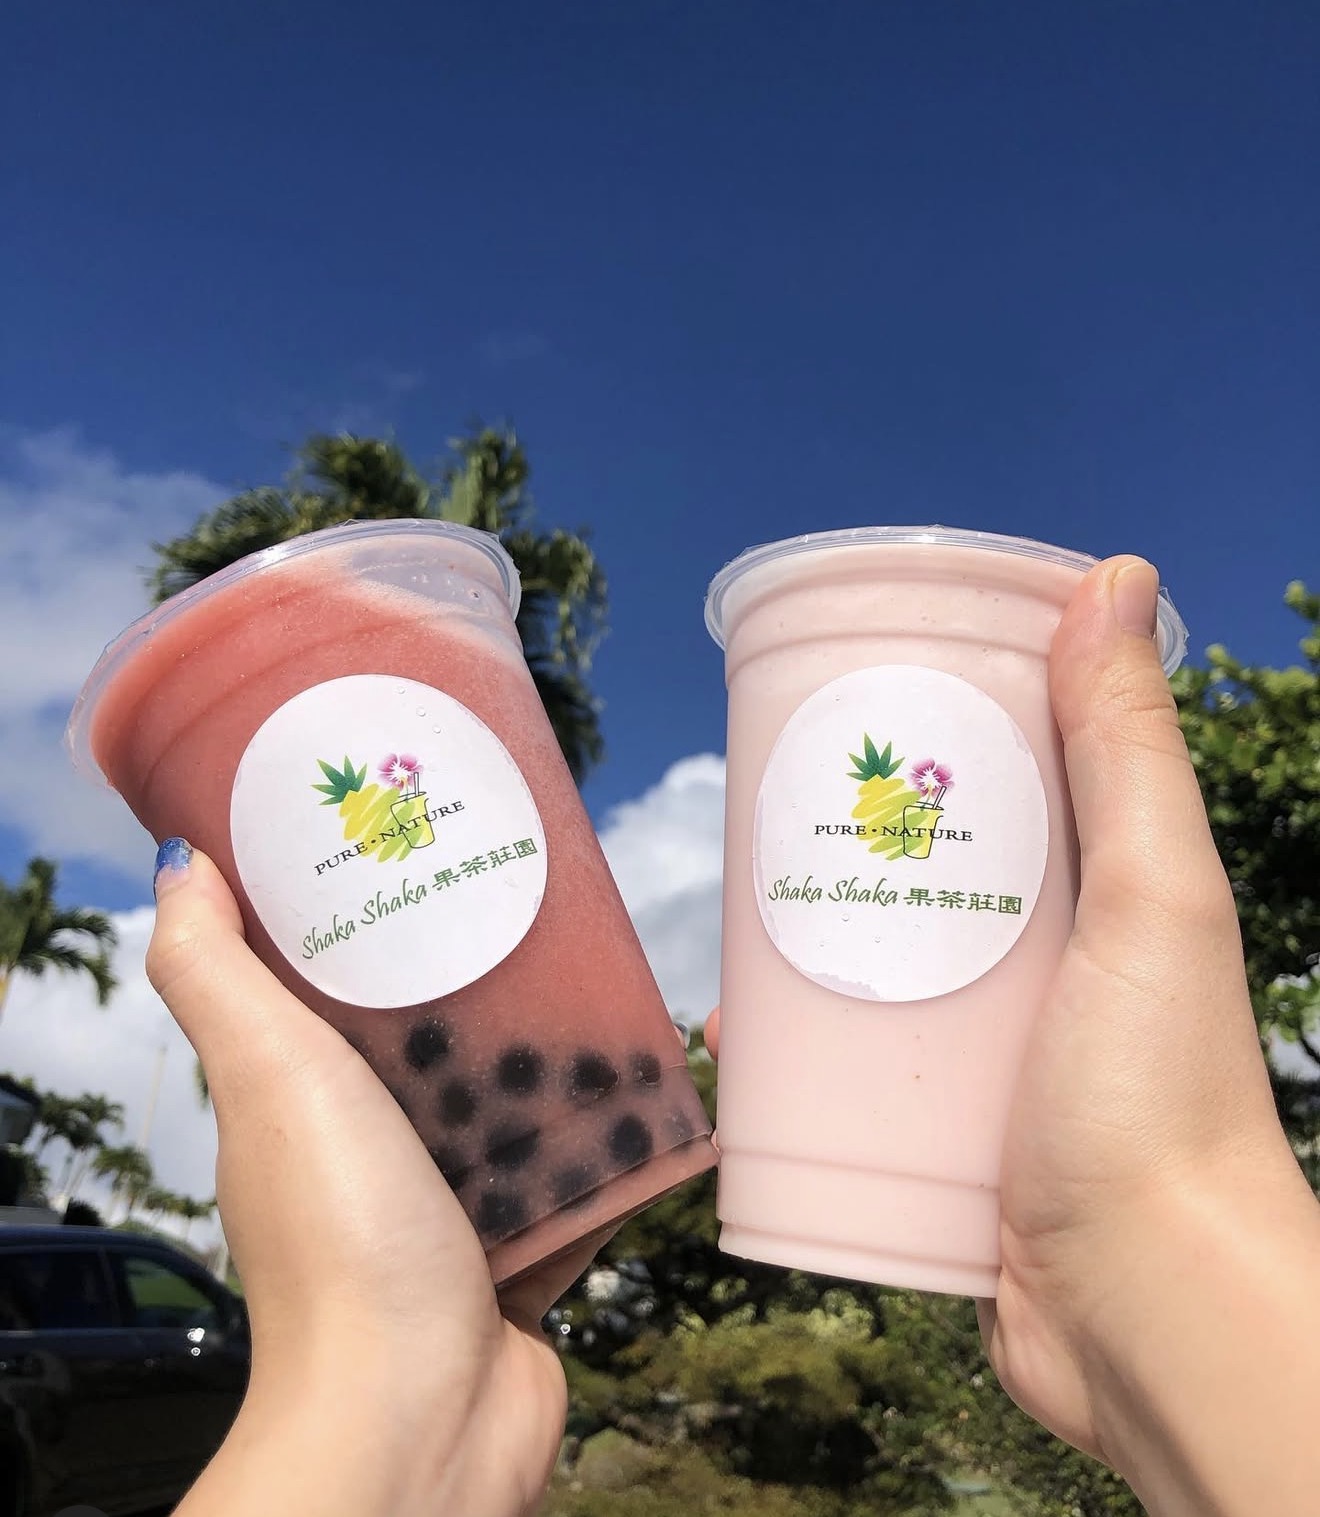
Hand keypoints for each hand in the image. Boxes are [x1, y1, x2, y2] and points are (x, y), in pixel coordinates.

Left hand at [149, 846, 591, 1516]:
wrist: (419, 1415)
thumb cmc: (342, 1237)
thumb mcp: (270, 1077)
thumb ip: (216, 974)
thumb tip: (179, 868)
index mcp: (302, 1103)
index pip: (326, 991)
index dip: (361, 922)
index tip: (412, 848)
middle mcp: (371, 1155)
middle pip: (430, 1045)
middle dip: (479, 985)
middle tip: (534, 907)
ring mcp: (448, 1212)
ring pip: (510, 1111)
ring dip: (553, 1063)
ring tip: (608, 984)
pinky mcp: (521, 1257)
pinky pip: (575, 1183)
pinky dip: (610, 1147)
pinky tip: (655, 1088)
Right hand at [711, 558, 1319, 1515]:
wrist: (1145, 1316)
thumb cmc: (1157, 1100)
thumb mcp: (1149, 897)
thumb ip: (1126, 749)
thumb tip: (1116, 574)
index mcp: (1103, 898)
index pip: (1016, 780)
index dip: (943, 726)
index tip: (860, 694)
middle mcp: (1050, 968)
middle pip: (932, 872)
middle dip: (852, 840)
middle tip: (770, 812)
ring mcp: (990, 1056)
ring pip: (883, 973)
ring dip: (810, 948)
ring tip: (736, 927)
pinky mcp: (939, 1134)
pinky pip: (855, 1072)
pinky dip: (797, 1054)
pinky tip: (734, 1043)